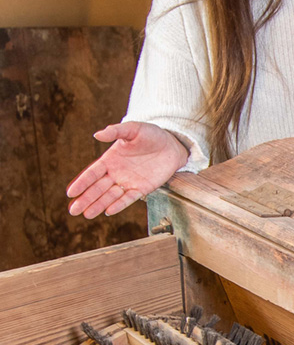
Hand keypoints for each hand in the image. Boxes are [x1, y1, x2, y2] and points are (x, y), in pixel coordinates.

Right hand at [66, 122, 188, 217]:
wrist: (172, 144)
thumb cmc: (151, 135)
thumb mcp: (134, 129)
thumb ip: (116, 131)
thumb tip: (97, 134)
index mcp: (110, 160)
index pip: (92, 173)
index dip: (82, 183)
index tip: (70, 193)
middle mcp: (116, 173)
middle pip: (98, 188)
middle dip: (86, 199)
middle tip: (73, 211)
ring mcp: (128, 182)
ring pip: (110, 196)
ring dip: (99, 205)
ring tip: (87, 214)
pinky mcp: (142, 189)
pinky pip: (129, 198)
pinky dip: (120, 205)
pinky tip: (109, 211)